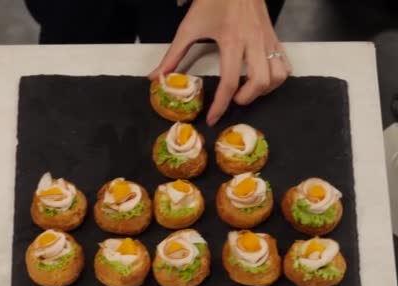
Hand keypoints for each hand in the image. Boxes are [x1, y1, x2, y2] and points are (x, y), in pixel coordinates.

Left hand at [149, 0, 291, 125]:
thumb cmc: (211, 1)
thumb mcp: (188, 27)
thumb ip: (172, 56)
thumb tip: (155, 78)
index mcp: (231, 40)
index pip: (229, 81)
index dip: (220, 105)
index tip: (212, 118)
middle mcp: (254, 41)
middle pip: (260, 81)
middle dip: (247, 98)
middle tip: (234, 100)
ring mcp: (268, 39)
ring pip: (278, 74)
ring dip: (265, 89)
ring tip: (249, 91)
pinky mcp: (275, 36)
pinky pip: (285, 63)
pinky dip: (276, 77)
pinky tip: (262, 78)